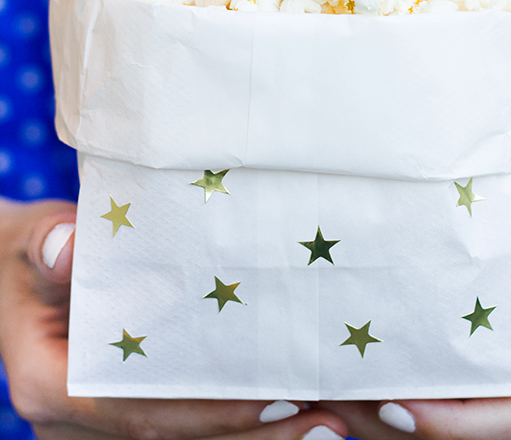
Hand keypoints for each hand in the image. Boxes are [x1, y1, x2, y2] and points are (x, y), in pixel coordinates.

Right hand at [0, 198, 347, 439]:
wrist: (19, 282)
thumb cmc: (31, 257)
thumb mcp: (33, 242)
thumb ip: (47, 246)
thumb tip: (65, 244)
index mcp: (49, 384)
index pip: (135, 408)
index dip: (207, 409)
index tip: (276, 396)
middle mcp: (70, 425)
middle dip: (250, 435)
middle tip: (327, 420)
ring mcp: (97, 433)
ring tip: (327, 424)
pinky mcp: (122, 427)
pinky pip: (182, 436)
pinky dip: (235, 431)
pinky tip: (291, 419)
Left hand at [316, 139, 510, 439]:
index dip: (458, 423)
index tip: (393, 403)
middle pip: (482, 430)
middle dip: (406, 424)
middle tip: (335, 397)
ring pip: (464, 421)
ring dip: (395, 418)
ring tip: (331, 391)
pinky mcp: (505, 363)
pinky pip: (459, 396)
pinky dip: (409, 393)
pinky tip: (356, 375)